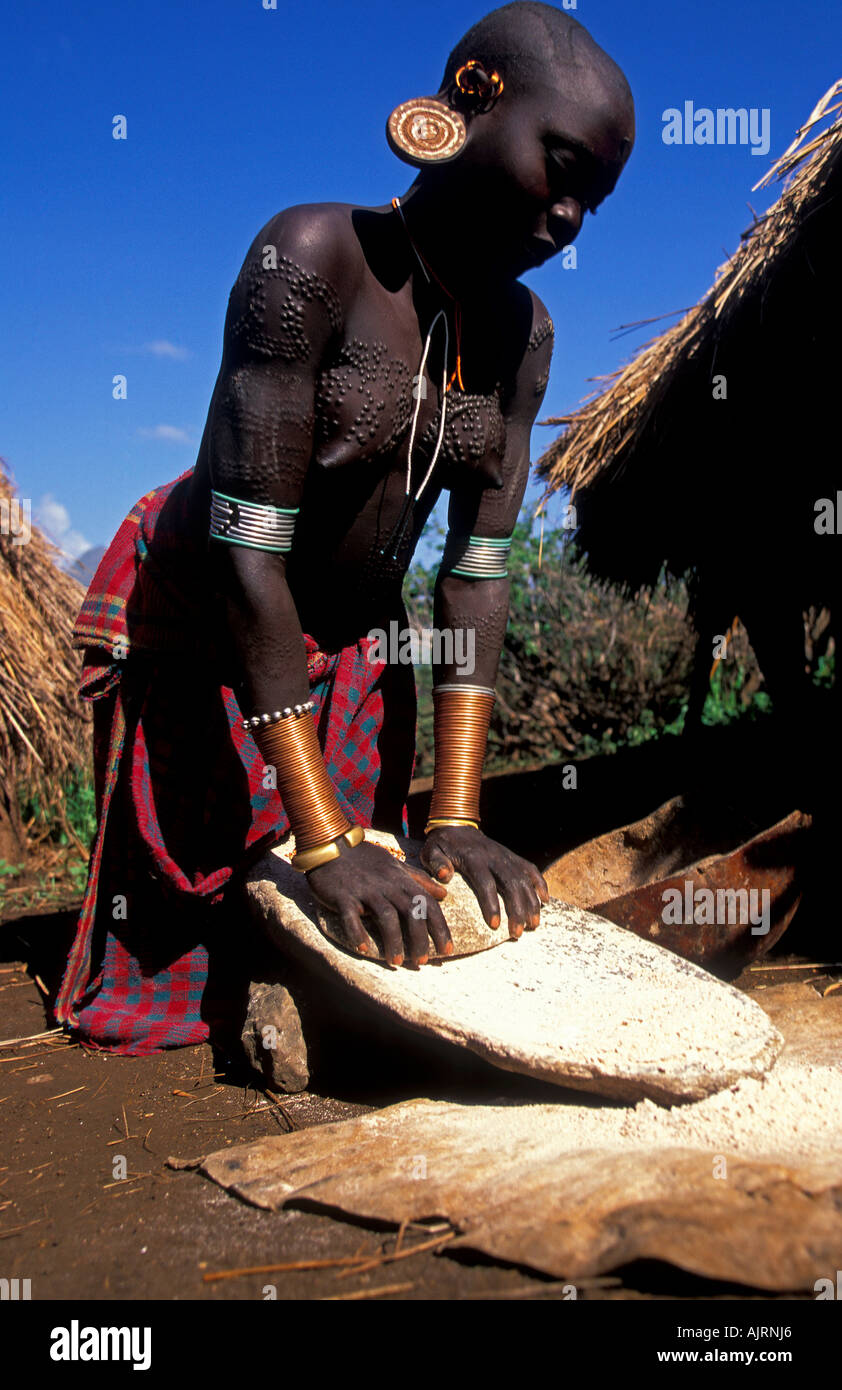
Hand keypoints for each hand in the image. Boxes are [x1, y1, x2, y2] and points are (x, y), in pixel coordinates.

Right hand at [305, 840, 451, 966]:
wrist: (331, 844)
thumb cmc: (365, 858)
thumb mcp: (395, 865)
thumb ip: (418, 879)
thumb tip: (443, 893)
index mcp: (400, 879)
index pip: (427, 904)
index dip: (439, 927)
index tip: (447, 949)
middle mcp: (386, 885)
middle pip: (411, 912)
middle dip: (419, 939)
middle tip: (422, 962)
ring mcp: (365, 890)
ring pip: (386, 917)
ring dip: (393, 941)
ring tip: (396, 961)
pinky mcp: (343, 896)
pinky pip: (351, 917)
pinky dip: (358, 933)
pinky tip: (364, 949)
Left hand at [420, 826, 548, 937]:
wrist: (458, 825)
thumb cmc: (443, 845)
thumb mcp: (431, 851)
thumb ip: (436, 863)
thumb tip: (444, 876)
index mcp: (474, 859)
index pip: (485, 883)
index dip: (491, 904)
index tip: (494, 925)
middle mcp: (494, 857)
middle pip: (511, 884)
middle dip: (517, 910)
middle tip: (517, 933)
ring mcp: (506, 857)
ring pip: (524, 880)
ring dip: (531, 902)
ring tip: (532, 925)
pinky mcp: (513, 857)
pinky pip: (531, 869)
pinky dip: (540, 884)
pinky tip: (545, 901)